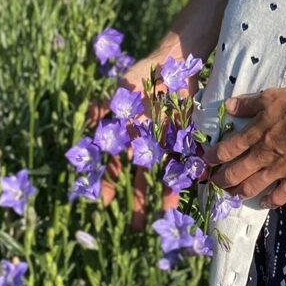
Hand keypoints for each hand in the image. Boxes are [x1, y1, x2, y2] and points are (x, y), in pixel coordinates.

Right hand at [86, 53, 190, 227]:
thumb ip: (105, 104)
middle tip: (137, 225)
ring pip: (164, 171)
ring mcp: (166, 141)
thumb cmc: (143, 74)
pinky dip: (191, 172)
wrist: (174, 60)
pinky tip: (194, 186)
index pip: (115, 164)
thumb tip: (90, 117)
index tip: (105, 203)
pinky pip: (188, 158)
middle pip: (140, 175)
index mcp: (128, 135)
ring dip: (165, 191)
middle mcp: (146, 142)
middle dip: (138, 199)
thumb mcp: (122, 86)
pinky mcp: (186, 136)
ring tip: (167, 213)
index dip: (110, 183)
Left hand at [203, 87, 285, 208]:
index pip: (226, 150)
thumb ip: (248, 104)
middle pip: (234, 173)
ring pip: (252, 187)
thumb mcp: (269, 97)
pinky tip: (264, 203)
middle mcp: (261, 156)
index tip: (205, 162)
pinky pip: (280, 195)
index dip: (213, 158)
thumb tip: (228, 106)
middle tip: (213, 184)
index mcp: (253, 136)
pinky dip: (270, 201)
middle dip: (221, 180)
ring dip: (239, 192)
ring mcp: (277, 170)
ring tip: (231, 195)